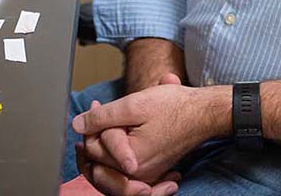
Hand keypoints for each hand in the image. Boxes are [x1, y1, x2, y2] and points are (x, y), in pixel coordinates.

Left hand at [74, 82, 230, 184]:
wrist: (202, 112)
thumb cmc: (173, 107)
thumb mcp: (134, 104)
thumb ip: (103, 116)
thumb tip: (77, 124)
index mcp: (131, 162)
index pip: (95, 148)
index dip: (91, 124)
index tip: (96, 104)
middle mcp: (138, 175)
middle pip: (101, 159)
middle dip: (96, 133)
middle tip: (99, 108)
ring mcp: (146, 175)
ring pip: (111, 167)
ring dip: (105, 144)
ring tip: (105, 122)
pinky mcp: (153, 171)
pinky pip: (126, 170)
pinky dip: (118, 154)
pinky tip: (119, 134)